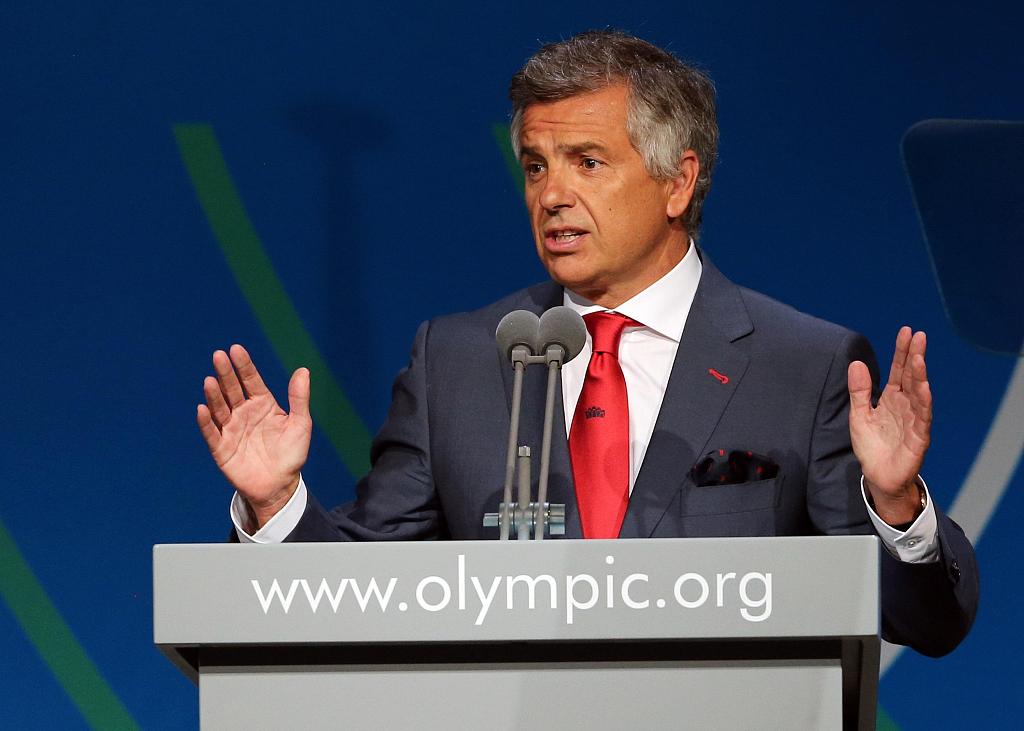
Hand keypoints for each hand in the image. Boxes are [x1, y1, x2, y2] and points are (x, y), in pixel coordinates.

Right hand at [197, 344, 311, 527]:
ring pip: (220, 408)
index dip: (244, 365)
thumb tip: (303, 370)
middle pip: (232, 389)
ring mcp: (231, 429)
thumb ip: (299, 398)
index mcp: (262, 404)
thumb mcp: (300, 424)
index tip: (236, 349)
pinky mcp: (221, 449)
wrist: (280, 485)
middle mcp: (244, 413)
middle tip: (219, 356)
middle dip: (225, 373)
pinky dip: (206, 422)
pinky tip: (202, 409)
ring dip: (214, 395)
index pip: (251, 380)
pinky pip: (212, 433)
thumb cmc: (291, 453)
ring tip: (210, 380)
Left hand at [847, 327, 930, 524]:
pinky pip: (923, 418)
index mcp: (892, 398)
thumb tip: (855, 363)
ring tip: (919, 357)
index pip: (899, 370)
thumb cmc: (872, 445)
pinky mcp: (919, 438)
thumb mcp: (859, 415)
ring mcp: (915, 421)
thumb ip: (859, 391)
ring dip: (920, 376)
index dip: (902, 351)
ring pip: (919, 394)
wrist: (878, 476)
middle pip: (912, 377)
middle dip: (915, 356)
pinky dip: (924, 403)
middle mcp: (906, 406)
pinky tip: (925, 388)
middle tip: (919, 335)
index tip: (906, 331)